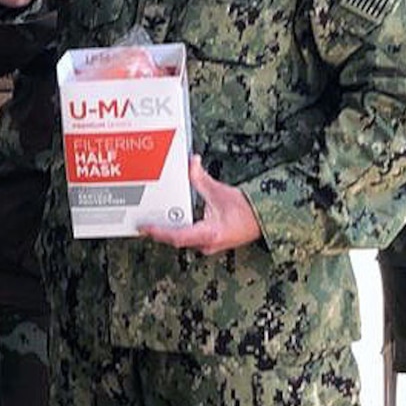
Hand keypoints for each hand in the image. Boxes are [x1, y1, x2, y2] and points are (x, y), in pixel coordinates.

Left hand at [140, 156, 261, 254]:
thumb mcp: (219, 192)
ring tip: (151, 220)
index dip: (159, 232)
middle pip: (176, 239)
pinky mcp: (209, 241)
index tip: (144, 227)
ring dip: (167, 231)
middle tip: (142, 222)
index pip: (177, 236)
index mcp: (209, 233)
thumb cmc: (247, 211)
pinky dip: (178, 229)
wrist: (264, 219)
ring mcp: (208, 244)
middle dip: (158, 231)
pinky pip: (189, 237)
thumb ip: (201, 178)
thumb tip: (191, 162)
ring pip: (182, 239)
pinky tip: (170, 219)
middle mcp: (207, 243)